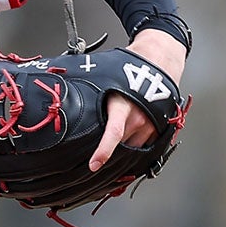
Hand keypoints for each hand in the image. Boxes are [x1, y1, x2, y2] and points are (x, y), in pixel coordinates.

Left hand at [88, 28, 186, 170]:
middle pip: (120, 146)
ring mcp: (150, 124)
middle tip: (94, 155)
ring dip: (122, 149)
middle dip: (108, 151)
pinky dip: (134, 145)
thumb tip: (66, 93)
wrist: (158, 61)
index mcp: (123, 106)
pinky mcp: (159, 128)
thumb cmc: (130, 67)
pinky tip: (126, 139)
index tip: (94, 165)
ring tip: (111, 143)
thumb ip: (90, 91)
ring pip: (132, 148)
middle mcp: (138, 117)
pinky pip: (144, 145)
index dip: (103, 152)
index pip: (112, 134)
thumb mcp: (105, 78)